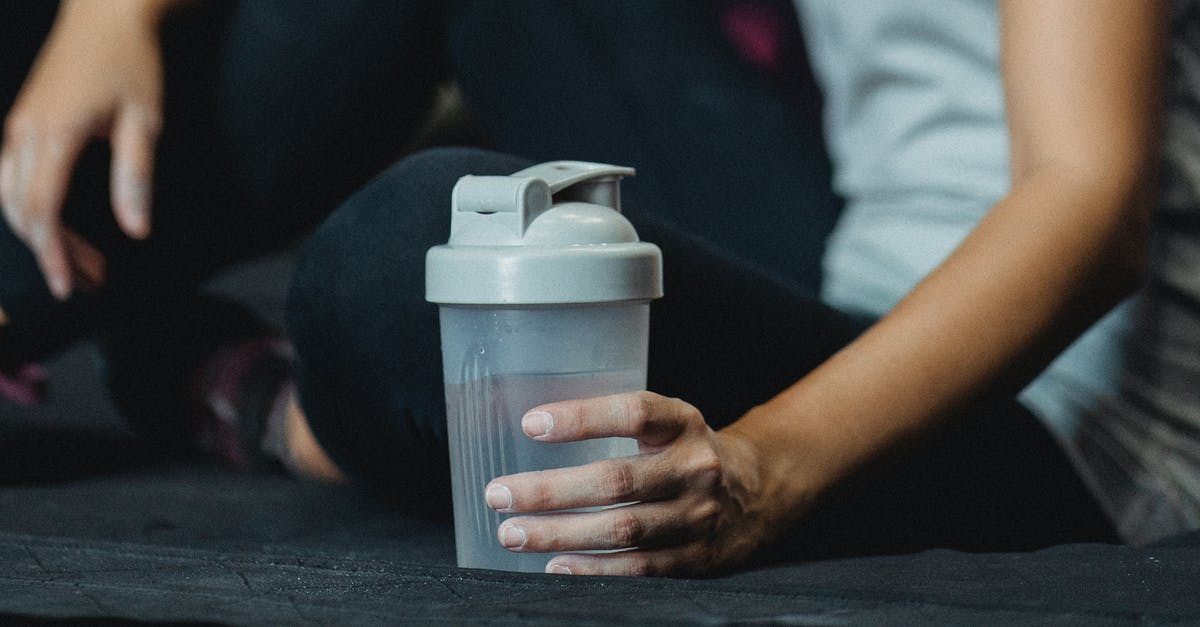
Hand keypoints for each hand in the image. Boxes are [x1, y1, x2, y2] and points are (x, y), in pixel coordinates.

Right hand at [0, 0, 166, 299]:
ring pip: (11, 198)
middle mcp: (24, 133)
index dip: (54, 255)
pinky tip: (63, 226)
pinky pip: (11, 178)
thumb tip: (135, 230)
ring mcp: (16, 127)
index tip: (70, 287)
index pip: (42, 212)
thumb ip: (135, 177)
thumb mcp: (144, 121)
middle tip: (92, 281)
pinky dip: (33, 210)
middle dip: (54, 253)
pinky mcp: (21, 123)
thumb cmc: (130, 62)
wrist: (104, 13)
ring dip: (44, 235)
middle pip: (22, 212)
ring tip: (87, 262)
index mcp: (54, 135)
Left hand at [484, 391, 797, 576]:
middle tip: (499, 493)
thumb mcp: (664, 423)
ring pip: (623, 529)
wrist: (759, 492)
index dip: (582, 418)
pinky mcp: (695, 557)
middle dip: (550, 490)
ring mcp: (698, 516)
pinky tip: (555, 565)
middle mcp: (694, 467)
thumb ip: (613, 425)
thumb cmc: (685, 453)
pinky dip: (592, 569)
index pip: (633, 413)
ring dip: (560, 534)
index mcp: (682, 423)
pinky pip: (637, 567)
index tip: (530, 424)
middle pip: (618, 480)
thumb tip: (528, 431)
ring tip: (512, 533)